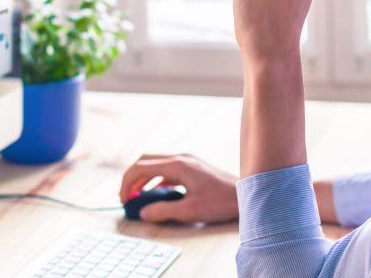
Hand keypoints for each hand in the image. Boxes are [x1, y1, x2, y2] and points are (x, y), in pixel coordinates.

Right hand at [118, 154, 238, 223]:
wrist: (246, 193)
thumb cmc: (220, 202)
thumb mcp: (189, 211)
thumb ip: (163, 211)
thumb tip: (143, 213)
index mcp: (177, 165)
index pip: (141, 166)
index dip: (127, 182)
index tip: (123, 199)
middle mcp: (180, 157)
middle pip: (145, 160)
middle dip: (132, 177)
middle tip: (126, 196)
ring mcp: (187, 160)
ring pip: (156, 163)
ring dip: (143, 178)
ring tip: (137, 196)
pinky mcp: (192, 166)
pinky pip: (167, 169)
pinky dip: (156, 179)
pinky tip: (157, 193)